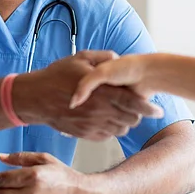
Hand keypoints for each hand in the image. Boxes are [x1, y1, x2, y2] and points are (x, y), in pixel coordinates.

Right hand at [15, 51, 162, 140]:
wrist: (35, 98)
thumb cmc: (56, 76)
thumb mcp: (80, 59)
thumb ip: (102, 58)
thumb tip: (117, 58)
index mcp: (101, 93)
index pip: (133, 103)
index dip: (148, 108)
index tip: (159, 111)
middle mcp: (99, 111)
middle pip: (131, 119)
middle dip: (138, 114)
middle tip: (137, 107)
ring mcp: (92, 125)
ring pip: (121, 129)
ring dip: (125, 122)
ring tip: (122, 112)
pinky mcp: (85, 134)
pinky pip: (107, 136)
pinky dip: (112, 129)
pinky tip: (108, 119)